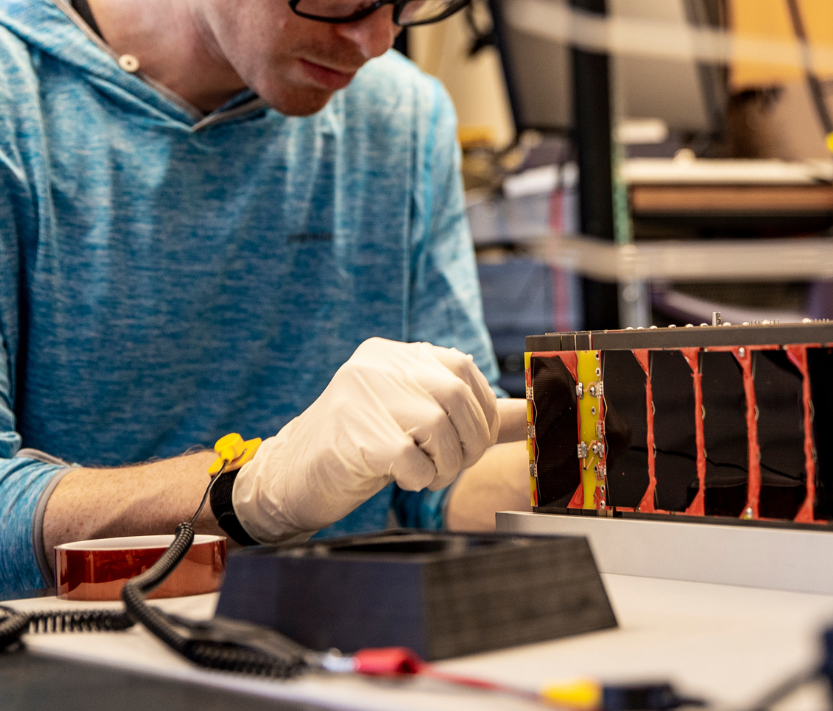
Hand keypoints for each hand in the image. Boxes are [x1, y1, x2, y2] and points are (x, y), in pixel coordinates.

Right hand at [232, 337, 499, 542]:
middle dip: (470, 440)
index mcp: (393, 353)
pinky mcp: (353, 435)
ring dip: (446, 463)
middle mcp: (377, 365)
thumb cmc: (363, 447)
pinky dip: (419, 476)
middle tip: (452, 466)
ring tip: (426, 473)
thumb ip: (474, 413)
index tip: (473, 441)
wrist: (292, 477)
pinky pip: (412, 458)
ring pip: (438, 426)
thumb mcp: (416, 418)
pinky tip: (402, 478)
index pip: (461, 367)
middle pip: (454, 396)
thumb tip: (541, 414)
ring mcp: (362, 396)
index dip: (481, 410)